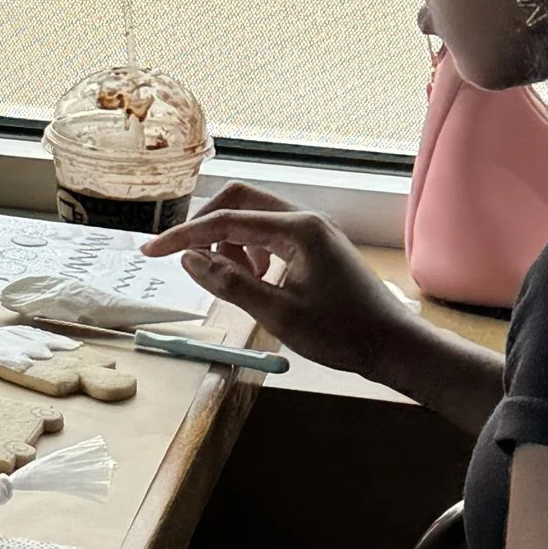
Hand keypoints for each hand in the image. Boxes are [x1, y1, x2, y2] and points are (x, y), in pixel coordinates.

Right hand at [145, 186, 411, 379]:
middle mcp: (304, 219)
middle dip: (205, 227)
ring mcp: (312, 231)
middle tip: (186, 259)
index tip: (151, 252)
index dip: (183, 237)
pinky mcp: (316, 246)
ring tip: (231, 281)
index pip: (225, 222)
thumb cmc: (342, 334)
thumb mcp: (278, 315)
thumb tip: (189, 260)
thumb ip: (229, 284)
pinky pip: (269, 234)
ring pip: (253, 216)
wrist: (396, 347)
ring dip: (229, 242)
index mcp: (296, 229)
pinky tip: (254, 281)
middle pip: (238, 200)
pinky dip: (249, 251)